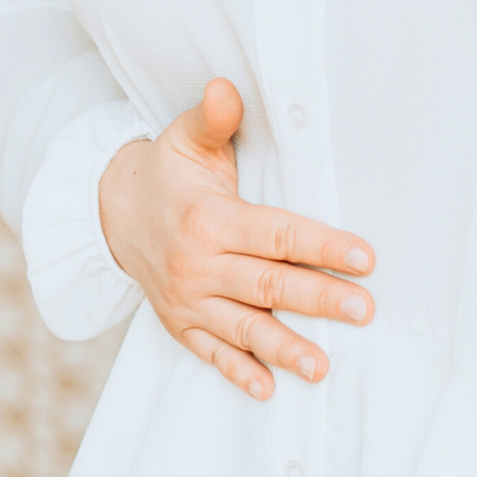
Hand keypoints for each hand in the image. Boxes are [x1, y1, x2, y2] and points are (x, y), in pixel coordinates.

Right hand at [98, 78, 373, 400]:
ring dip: (284, 348)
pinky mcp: (179, 324)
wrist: (112, 213)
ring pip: (243, 328)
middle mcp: (197, 266)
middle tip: (364, 311)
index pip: (277, 234)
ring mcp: (187, 300)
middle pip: (268, 285)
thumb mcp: (186, 139)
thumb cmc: (166, 171)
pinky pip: (211, 353)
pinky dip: (238, 372)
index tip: (364, 257)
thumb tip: (226, 87)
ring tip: (322, 365)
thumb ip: (214, 118)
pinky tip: (266, 389)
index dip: (322, 246)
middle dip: (319, 299)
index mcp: (208, 219)